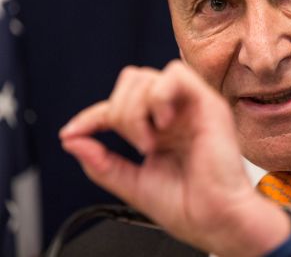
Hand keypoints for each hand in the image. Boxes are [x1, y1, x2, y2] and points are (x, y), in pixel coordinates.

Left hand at [59, 60, 290, 255]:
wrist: (215, 219)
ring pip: (147, 77)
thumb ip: (101, 163)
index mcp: (160, 131)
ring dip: (136, 110)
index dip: (92, 116)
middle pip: (131, 81)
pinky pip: (175, 75)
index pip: (119, 106)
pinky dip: (158, 96)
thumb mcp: (133, 183)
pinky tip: (163, 125)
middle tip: (136, 146)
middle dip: (119, 112)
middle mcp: (175, 114)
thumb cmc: (187, 207)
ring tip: (150, 142)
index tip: (72, 133)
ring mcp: (192, 107)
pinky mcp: (208, 103)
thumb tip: (72, 141)